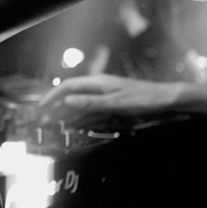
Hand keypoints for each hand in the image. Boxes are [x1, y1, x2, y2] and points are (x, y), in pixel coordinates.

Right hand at [38, 74, 187, 124]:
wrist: (166, 99)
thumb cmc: (143, 99)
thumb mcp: (116, 103)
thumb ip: (91, 102)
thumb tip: (67, 100)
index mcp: (98, 82)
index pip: (68, 86)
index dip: (52, 96)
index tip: (41, 108)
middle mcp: (99, 86)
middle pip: (71, 95)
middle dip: (56, 107)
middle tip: (43, 121)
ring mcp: (105, 94)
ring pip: (80, 103)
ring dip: (67, 113)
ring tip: (54, 125)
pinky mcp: (112, 103)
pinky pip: (91, 110)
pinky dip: (80, 117)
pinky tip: (75, 124)